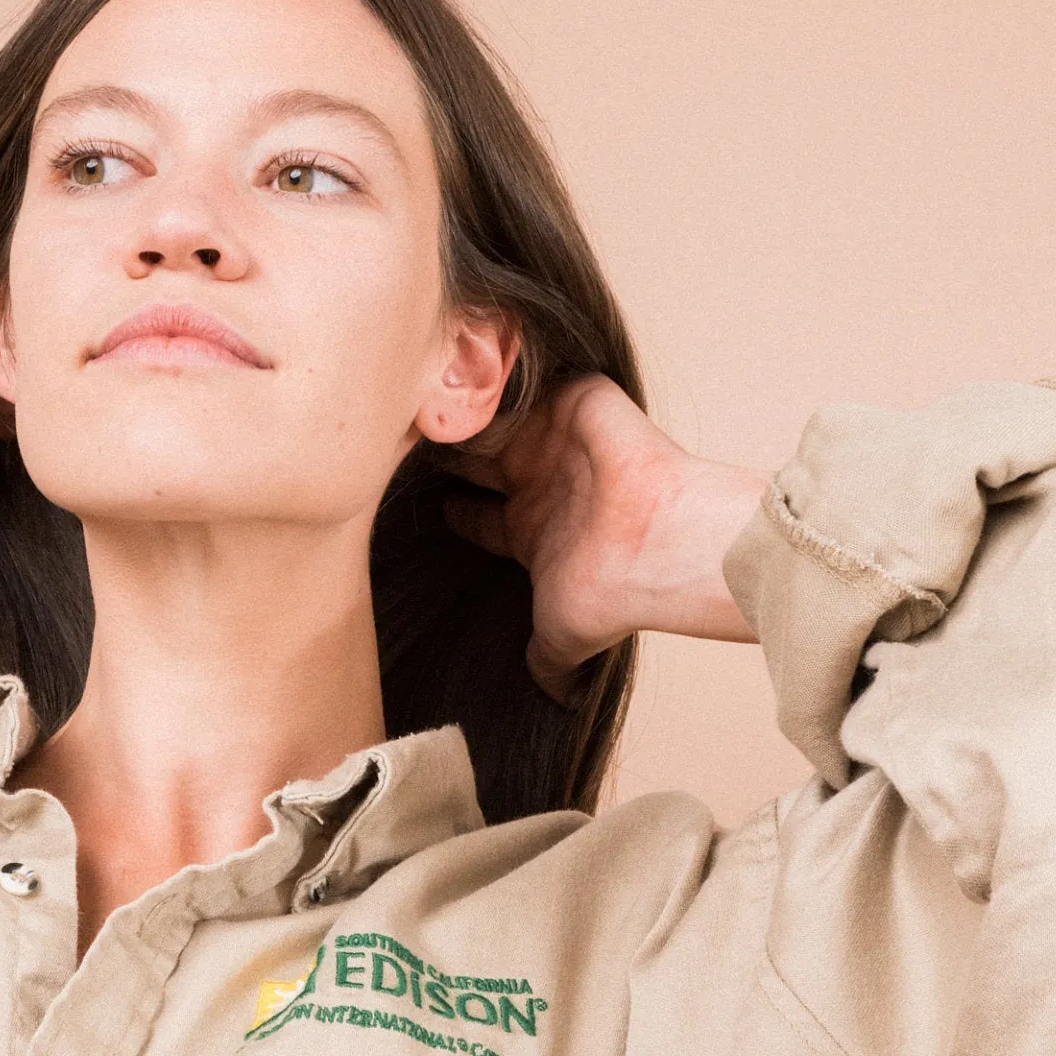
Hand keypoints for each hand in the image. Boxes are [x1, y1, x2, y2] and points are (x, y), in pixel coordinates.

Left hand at [439, 375, 763, 696]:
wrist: (658, 544)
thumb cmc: (611, 591)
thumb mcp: (559, 638)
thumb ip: (547, 662)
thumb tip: (557, 701)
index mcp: (532, 530)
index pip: (477, 514)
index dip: (448, 509)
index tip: (417, 502)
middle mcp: (542, 482)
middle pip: (476, 457)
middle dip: (442, 448)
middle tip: (397, 434)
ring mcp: (560, 438)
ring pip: (495, 413)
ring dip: (461, 404)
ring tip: (413, 389)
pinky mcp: (580, 398)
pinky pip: (532, 372)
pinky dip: (500, 364)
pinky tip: (457, 354)